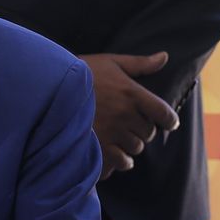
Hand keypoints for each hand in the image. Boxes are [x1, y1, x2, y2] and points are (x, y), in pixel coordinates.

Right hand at [80, 52, 177, 179]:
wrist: (50, 89)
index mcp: (131, 93)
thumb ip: (140, 64)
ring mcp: (112, 133)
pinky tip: (113, 153)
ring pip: (136, 149)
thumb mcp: (111, 63)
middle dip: (143, 130)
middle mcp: (125, 114)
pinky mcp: (98, 148)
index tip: (169, 123)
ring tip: (120, 138)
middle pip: (148, 133)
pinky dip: (120, 161)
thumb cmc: (83, 73)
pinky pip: (121, 162)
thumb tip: (164, 56)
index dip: (169, 120)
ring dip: (132, 145)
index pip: (163, 112)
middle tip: (131, 125)